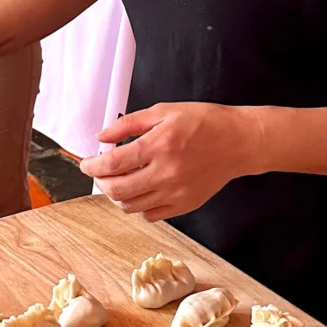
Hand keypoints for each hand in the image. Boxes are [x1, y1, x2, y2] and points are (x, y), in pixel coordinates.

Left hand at [79, 103, 266, 221]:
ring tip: (119, 180)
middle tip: (99, 173)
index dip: (92, 166)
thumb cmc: (204, 122)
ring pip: (131, 206)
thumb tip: (102, 137)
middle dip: (101, 182)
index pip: (113, 163)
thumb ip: (128, 124)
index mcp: (159, 145)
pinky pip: (151, 215)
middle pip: (118, 190)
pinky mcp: (185, 205)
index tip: (87, 163)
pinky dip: (138, 206)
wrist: (239, 142)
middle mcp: (166, 172)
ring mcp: (176, 193)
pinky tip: (140, 191)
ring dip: (117, 195)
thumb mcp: (163, 111)